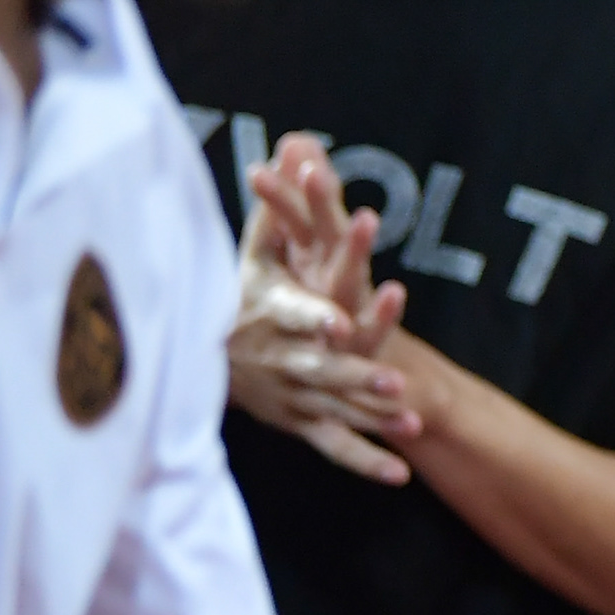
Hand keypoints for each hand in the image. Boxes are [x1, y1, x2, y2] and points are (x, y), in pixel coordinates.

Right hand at [228, 138, 418, 485]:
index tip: (338, 321)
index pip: (290, 313)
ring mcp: (289, 395)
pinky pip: (332, 446)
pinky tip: (402, 474)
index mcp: (268, 314)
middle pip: (319, 367)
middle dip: (354, 375)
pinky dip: (365, 461)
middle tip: (395, 379)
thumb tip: (297, 141)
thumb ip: (280, 200)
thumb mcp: (252, 249)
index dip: (312, 317)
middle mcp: (279, 357)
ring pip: (331, 408)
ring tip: (410, 417)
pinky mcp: (298, 422)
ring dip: (368, 415)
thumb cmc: (234, 293)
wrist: (203, 355)